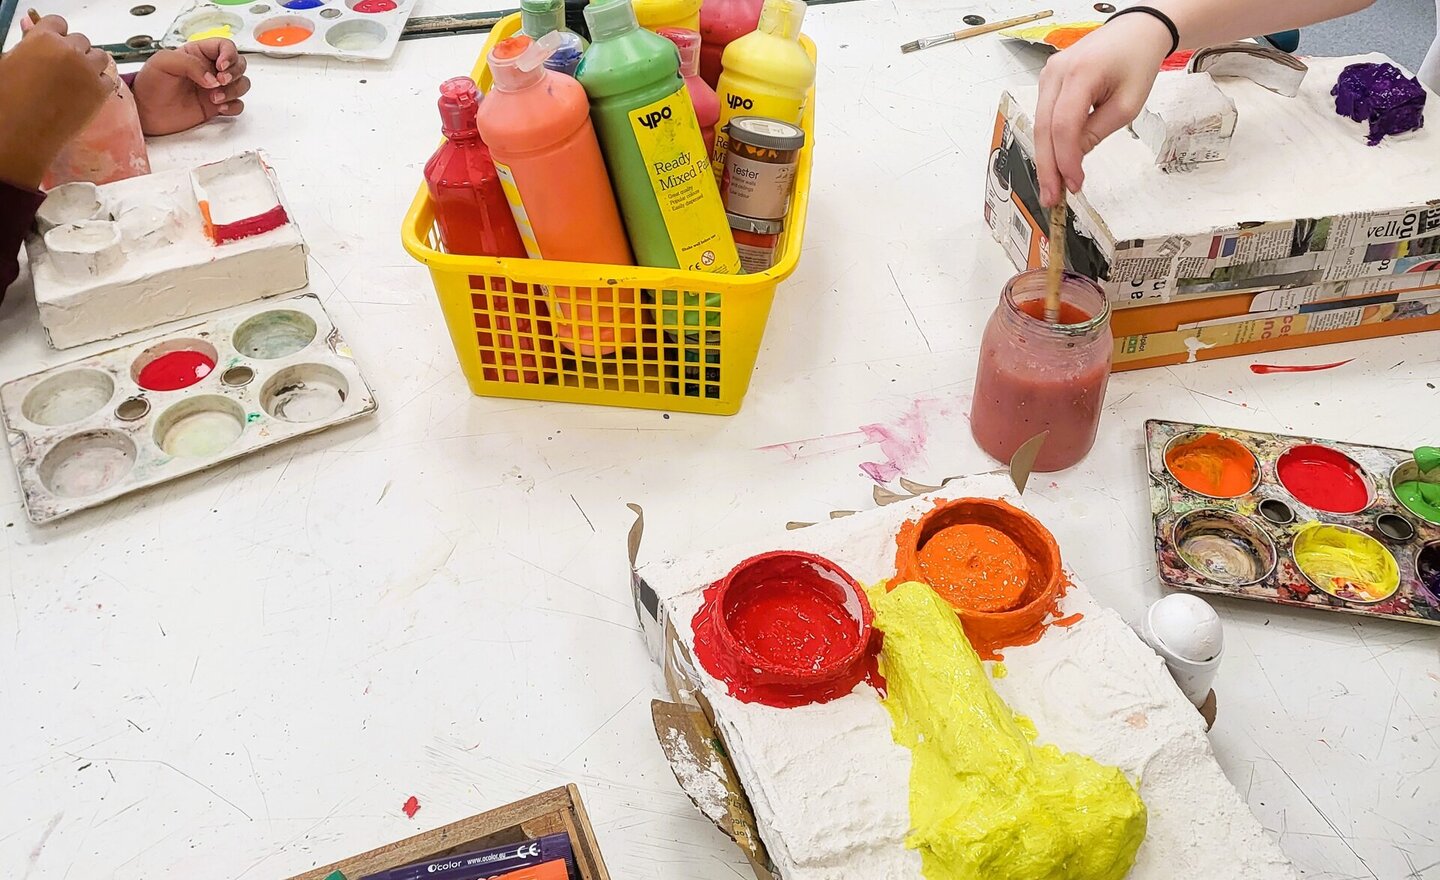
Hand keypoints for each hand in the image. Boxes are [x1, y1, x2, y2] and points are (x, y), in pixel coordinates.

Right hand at [0, 15, 112, 188]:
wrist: (22, 132)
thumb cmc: (9, 100)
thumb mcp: (12, 62)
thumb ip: (29, 46)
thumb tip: (32, 31)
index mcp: (42, 38)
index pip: (59, 23)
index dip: (57, 35)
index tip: (57, 46)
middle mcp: (69, 50)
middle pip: (81, 40)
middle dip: (75, 52)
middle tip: (66, 69)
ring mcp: (88, 71)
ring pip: (100, 57)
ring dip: (92, 65)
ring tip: (78, 80)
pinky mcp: (101, 91)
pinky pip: (109, 79)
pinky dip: (101, 83)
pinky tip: (87, 93)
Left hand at [132, 39, 249, 136]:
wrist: (146, 112)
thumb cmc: (150, 84)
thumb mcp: (163, 62)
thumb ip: (189, 64)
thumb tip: (212, 78)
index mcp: (198, 53)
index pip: (225, 46)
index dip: (229, 55)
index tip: (221, 66)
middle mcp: (210, 69)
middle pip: (239, 65)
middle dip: (234, 73)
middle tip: (220, 81)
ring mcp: (215, 88)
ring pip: (241, 84)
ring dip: (234, 91)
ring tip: (215, 98)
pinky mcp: (217, 107)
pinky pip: (237, 105)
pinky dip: (233, 106)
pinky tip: (219, 108)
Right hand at [1033, 14, 1172, 205]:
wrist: (1135, 31)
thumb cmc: (1136, 61)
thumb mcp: (1127, 104)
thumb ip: (1097, 132)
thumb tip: (1072, 159)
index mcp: (1081, 73)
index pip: (1063, 126)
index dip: (1065, 159)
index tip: (1073, 184)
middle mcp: (1056, 73)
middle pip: (1043, 128)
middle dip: (1047, 166)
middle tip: (1051, 196)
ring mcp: (1048, 75)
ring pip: (1039, 125)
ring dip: (1046, 157)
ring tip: (1054, 185)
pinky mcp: (1048, 81)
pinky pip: (1044, 116)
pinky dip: (1050, 141)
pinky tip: (1056, 161)